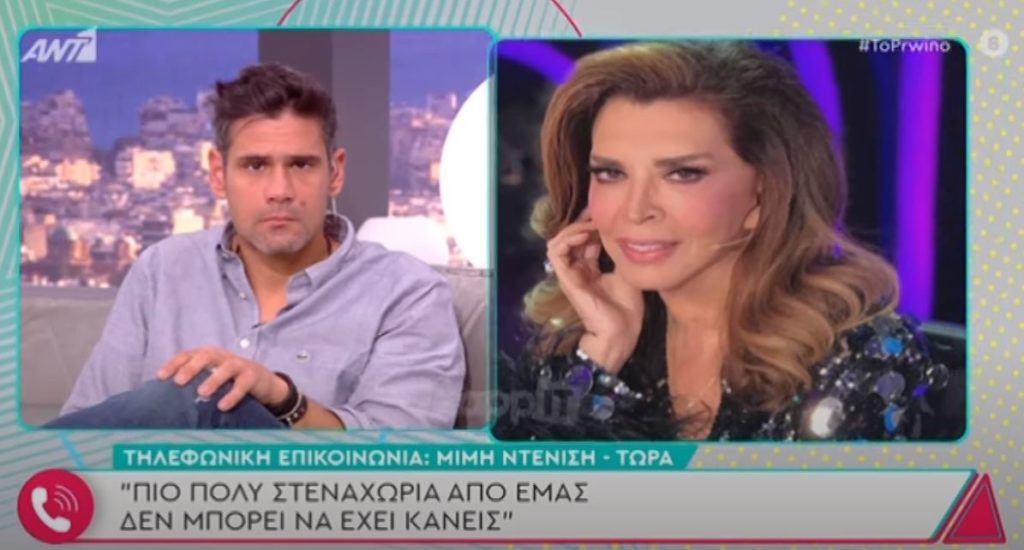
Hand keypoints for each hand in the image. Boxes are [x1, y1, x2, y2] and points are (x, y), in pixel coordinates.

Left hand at [157, 347, 289, 411]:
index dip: (173, 364)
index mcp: (207, 356)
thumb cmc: (228, 381)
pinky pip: (242, 384)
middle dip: (192, 367)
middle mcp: (222, 357)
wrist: (262, 381)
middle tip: (179, 382)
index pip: (188, 354)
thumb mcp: (210, 377)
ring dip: (214, 379)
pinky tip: (222, 406)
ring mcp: (238, 365)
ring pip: (226, 368)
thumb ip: (192, 382)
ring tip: (202, 393)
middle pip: (206, 356)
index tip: (160, 377)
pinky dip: (233, 395)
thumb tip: (164, 398)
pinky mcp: (253, 375)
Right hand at [546, 211, 643, 373]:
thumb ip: (619, 255)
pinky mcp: (566, 279)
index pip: (583, 240)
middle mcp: (577, 270)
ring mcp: (570, 275)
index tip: (605, 214)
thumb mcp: (626, 272)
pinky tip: (584, 234)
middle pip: (570, 238)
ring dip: (572, 229)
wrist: (621, 332)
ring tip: (590, 225)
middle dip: (582, 222)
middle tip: (596, 214)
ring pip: (558, 242)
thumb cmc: (626, 308)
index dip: (591, 224)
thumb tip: (623, 235)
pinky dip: (567, 239)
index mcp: (590, 269)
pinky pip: (556, 253)